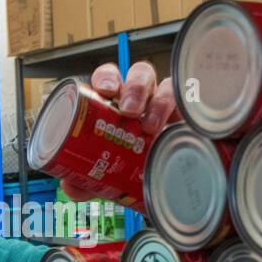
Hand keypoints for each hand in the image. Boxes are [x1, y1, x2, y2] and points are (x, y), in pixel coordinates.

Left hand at [60, 61, 177, 200]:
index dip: (107, 77)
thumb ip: (83, 178)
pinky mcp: (187, 119)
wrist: (154, 186)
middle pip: (140, 75)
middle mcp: (142, 98)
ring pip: (167, 87)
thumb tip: (71, 186)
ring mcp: (166, 106)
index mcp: (114, 101)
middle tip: (128, 112)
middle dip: (134, 88)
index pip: (110, 77)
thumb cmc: (123, 167)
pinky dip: (186, 108)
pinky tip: (182, 121)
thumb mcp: (100, 174)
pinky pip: (190, 106)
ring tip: (151, 126)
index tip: (105, 91)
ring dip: (159, 102)